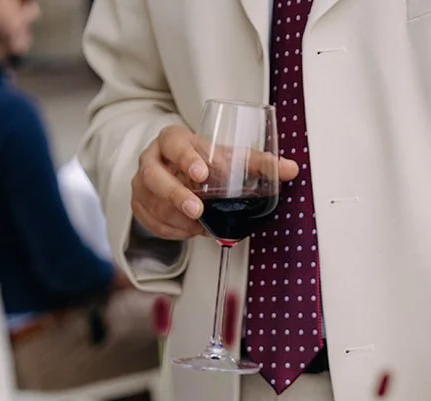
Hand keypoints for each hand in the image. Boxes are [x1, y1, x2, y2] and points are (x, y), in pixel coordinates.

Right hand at [131, 125, 300, 240]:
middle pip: (154, 176)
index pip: (173, 143)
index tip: (201, 172)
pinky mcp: (139, 204)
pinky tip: (189, 230)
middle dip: (175, 195)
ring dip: (177, 218)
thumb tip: (291, 169)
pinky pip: (151, 222)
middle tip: (197, 210)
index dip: (185, 157)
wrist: (178, 172)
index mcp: (172, 140)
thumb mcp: (229, 158)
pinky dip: (172, 230)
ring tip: (199, 225)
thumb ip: (259, 163)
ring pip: (152, 203)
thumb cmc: (205, 162)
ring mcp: (141, 183)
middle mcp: (151, 159)